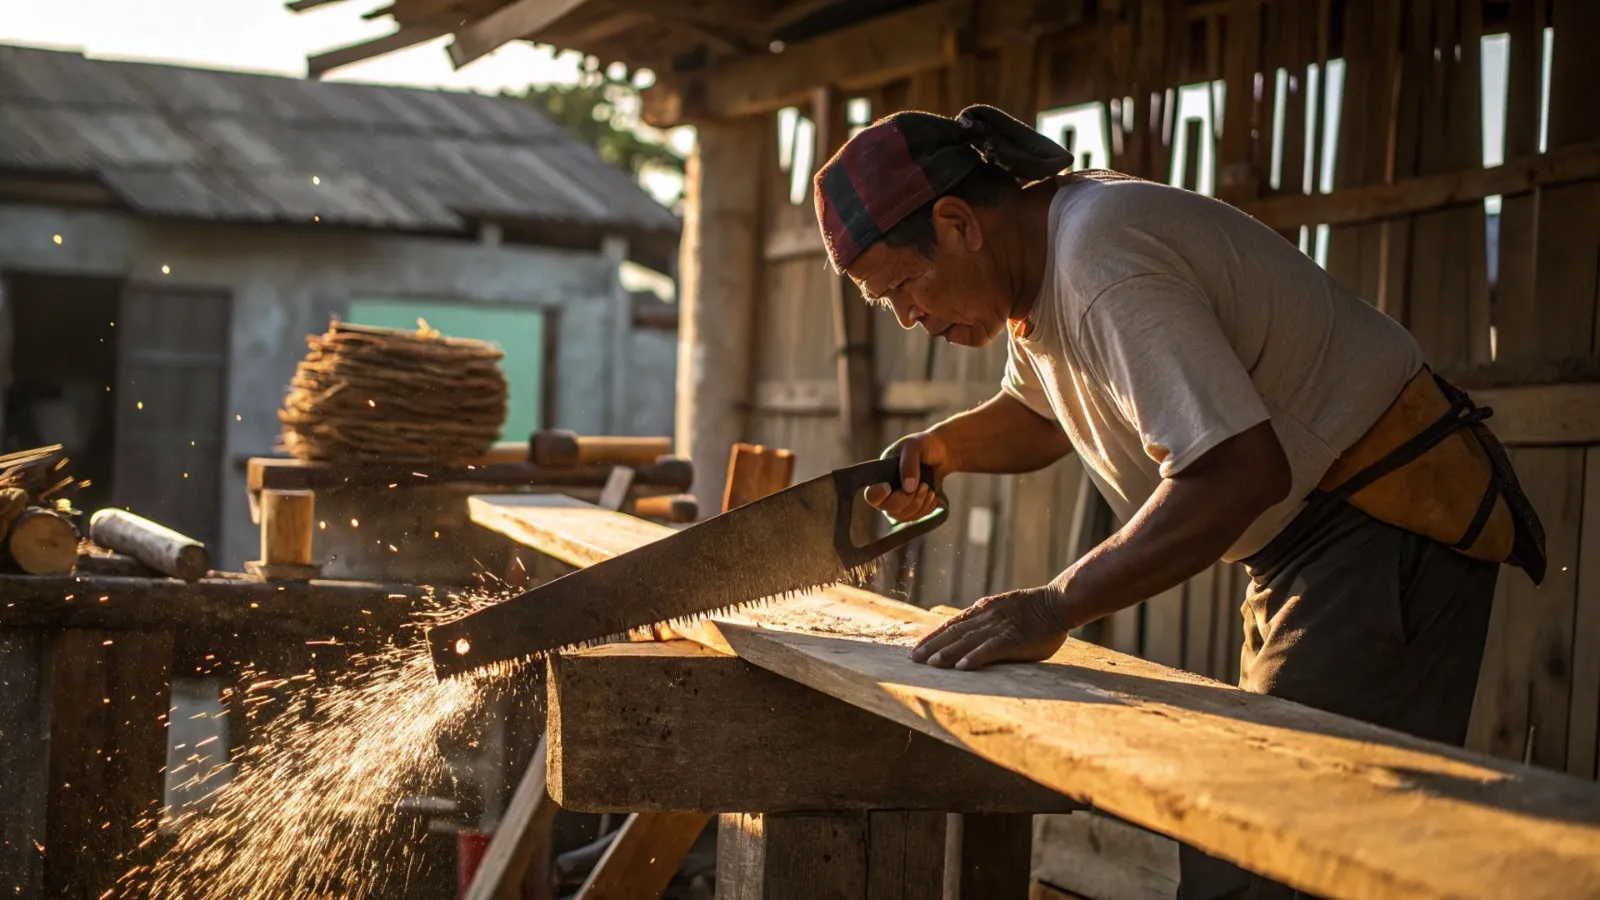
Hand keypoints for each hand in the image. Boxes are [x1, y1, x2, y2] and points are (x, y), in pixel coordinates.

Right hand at [865, 431, 949, 522]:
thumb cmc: (924, 445)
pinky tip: (933, 496)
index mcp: (881, 475)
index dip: (879, 495)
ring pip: (902, 516)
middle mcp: (886, 491)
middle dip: (908, 500)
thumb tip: (908, 488)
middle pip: (888, 509)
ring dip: (919, 504)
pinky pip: (914, 518)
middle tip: (923, 485)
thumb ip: (908, 464)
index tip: (889, 486)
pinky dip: (926, 509)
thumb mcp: (914, 446)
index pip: (871, 495)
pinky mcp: (911, 508)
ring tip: (929, 488)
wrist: (942, 452)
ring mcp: (898, 501)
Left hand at [911, 585, 1071, 669]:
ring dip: (947, 653)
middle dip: (932, 646)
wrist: (1058, 604)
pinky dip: (975, 657)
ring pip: (967, 641)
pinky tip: (962, 667)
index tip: (916, 648)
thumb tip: (968, 634)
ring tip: (931, 664)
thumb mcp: (1004, 610)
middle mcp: (986, 617)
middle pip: (954, 633)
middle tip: (913, 659)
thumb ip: (987, 621)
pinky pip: (990, 649)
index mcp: (983, 610)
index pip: (952, 624)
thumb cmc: (1034, 611)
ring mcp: (999, 628)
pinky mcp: (1013, 639)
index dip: (933, 637)